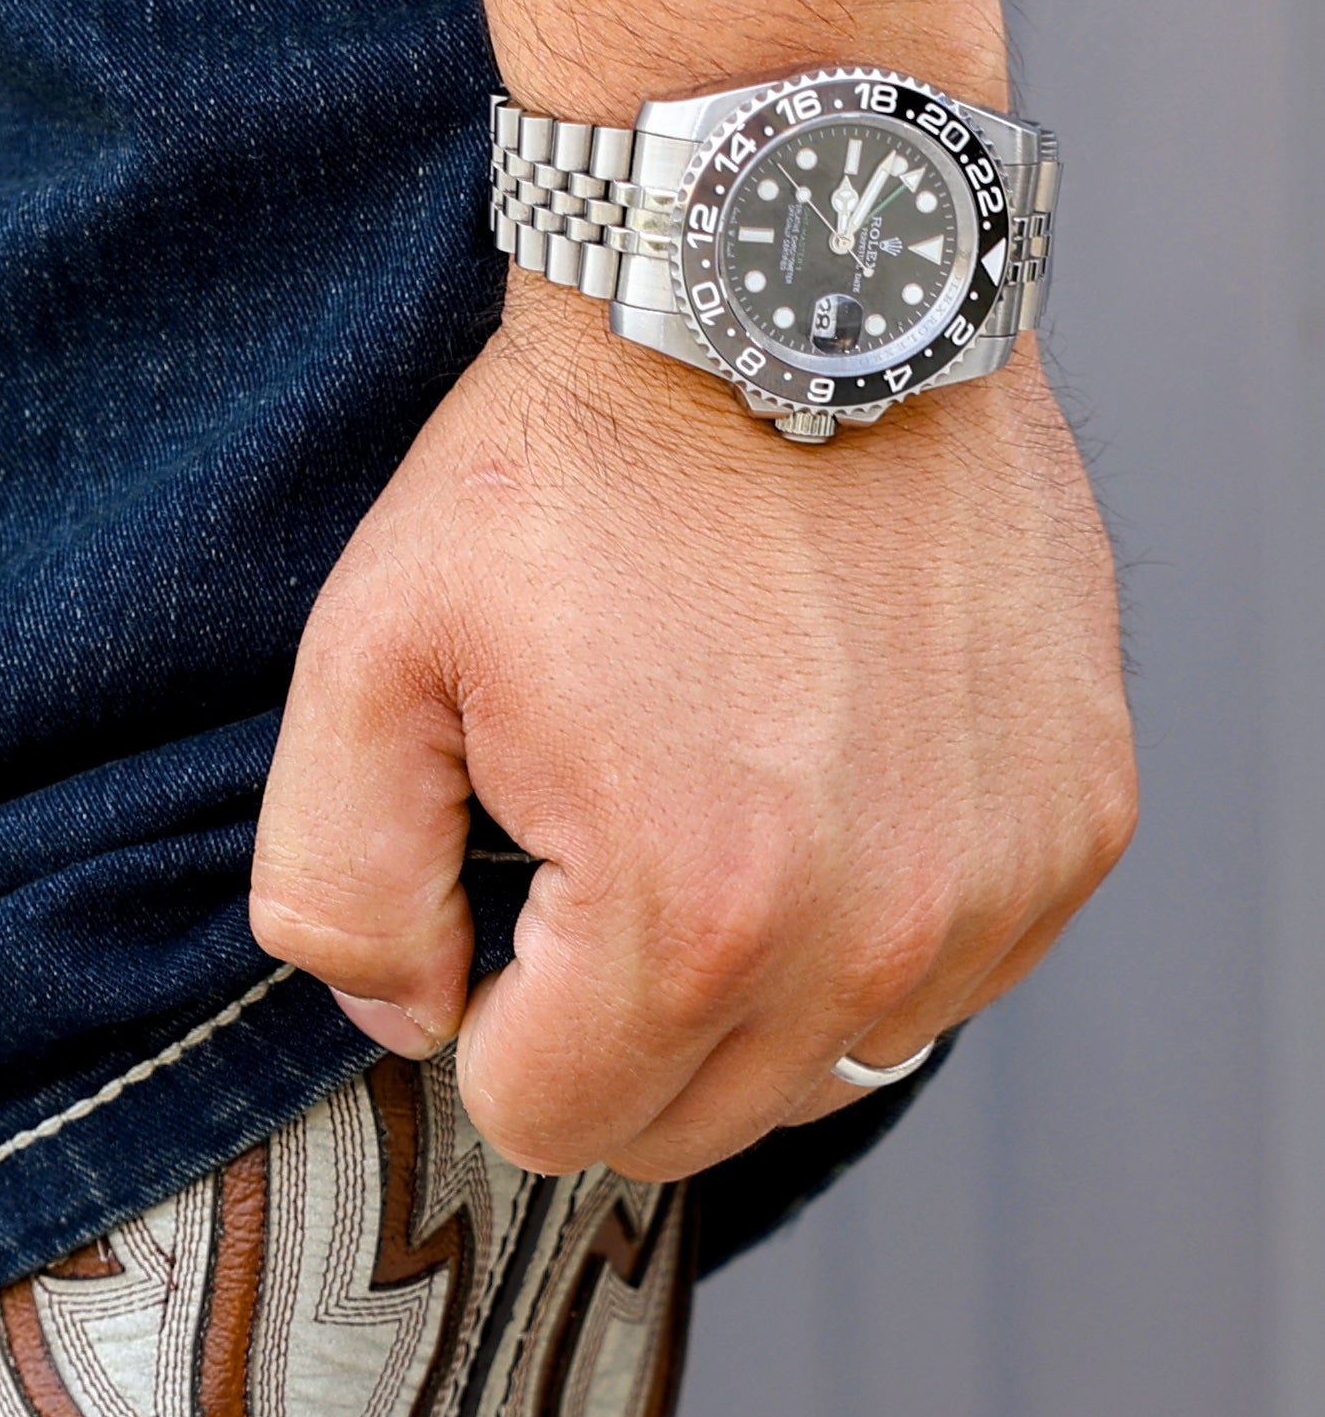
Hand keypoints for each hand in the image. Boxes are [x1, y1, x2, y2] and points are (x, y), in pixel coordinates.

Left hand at [247, 289, 1136, 1178]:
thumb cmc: (568, 473)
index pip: (550, 1121)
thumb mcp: (366, 664)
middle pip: (688, 1124)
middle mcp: (877, 927)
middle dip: (605, 1030)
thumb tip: (403, 1018)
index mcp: (694, 912)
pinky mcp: (1077, 823)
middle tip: (585, 849)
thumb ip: (339, 888)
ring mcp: (997, 881)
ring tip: (698, 815)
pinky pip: (947, 981)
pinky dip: (866, 929)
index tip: (498, 893)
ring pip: (824, 1068)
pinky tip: (807, 793)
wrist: (782, 291)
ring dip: (742, 996)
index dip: (487, 1024)